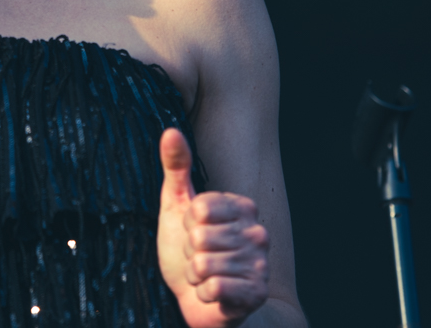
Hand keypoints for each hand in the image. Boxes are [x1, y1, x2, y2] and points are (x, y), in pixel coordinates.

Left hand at [156, 128, 269, 327]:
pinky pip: (214, 288)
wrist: (199, 300)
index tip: (194, 232)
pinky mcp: (256, 293)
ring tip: (205, 276)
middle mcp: (258, 232)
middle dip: (190, 253)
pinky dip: (204, 294)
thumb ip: (176, 167)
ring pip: (204, 264)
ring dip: (195, 275)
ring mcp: (260, 263)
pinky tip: (213, 294)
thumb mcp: (177, 205)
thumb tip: (170, 130)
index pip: (199, 209)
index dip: (188, 224)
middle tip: (199, 258)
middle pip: (200, 237)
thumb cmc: (187, 250)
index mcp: (242, 206)